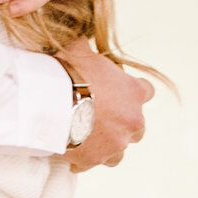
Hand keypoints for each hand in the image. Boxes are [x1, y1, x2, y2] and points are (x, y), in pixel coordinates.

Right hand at [56, 41, 152, 170]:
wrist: (50, 102)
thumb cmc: (67, 71)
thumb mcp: (78, 48)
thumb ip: (85, 47)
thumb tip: (78, 35)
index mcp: (133, 92)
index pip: (147, 92)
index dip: (133, 91)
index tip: (119, 92)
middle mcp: (132, 121)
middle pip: (138, 127)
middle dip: (122, 123)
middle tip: (100, 116)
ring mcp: (116, 144)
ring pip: (119, 151)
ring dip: (107, 145)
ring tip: (86, 137)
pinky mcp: (96, 159)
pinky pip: (94, 162)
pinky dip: (86, 158)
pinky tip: (71, 150)